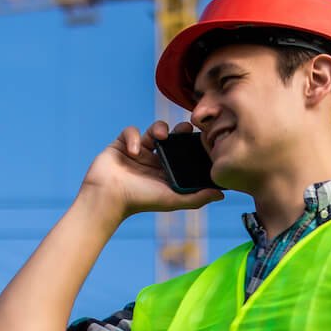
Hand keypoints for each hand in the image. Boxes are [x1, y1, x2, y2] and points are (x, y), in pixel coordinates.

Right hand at [79, 120, 222, 222]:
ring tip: (160, 137)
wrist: (108, 198)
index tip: (202, 138)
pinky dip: (133, 137)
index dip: (193, 144)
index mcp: (167, 171)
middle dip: (180, 130)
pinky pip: (131, 131)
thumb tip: (222, 194)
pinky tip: (134, 150)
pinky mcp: (121, 144)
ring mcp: (138, 151)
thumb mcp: (173, 200)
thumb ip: (197, 198)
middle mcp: (154, 160)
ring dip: (159, 128)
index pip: (184, 153)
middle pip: (172, 138)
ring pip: (153, 129)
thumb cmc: (140, 201)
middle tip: (186, 128)